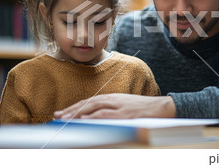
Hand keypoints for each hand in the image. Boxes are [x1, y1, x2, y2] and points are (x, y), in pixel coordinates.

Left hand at [53, 94, 175, 118]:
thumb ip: (109, 110)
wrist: (162, 107)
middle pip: (87, 104)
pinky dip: (94, 117)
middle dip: (70, 110)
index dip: (73, 107)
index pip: (88, 102)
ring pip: (94, 109)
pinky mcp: (125, 114)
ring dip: (77, 114)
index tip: (60, 113)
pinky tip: (84, 120)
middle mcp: (113, 100)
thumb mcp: (124, 107)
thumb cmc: (142, 109)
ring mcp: (118, 106)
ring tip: (64, 119)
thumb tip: (93, 119)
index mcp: (111, 98)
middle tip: (56, 117)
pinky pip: (106, 115)